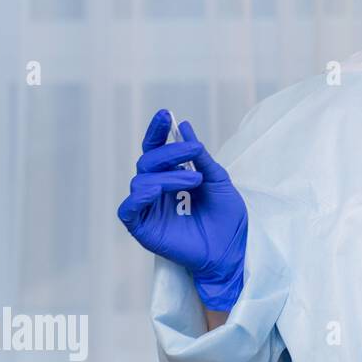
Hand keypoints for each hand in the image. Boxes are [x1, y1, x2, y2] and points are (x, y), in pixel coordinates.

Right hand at [117, 110, 247, 310]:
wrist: (233, 247)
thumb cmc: (226, 217)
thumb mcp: (218, 180)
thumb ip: (200, 157)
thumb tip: (184, 127)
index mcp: (170, 177)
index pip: (156, 150)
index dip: (157, 132)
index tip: (166, 114)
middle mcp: (156, 190)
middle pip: (148, 161)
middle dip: (170, 152)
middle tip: (195, 150)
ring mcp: (147, 209)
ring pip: (141, 181)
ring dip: (168, 175)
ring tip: (196, 179)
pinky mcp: (142, 228)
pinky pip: (128, 208)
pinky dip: (139, 196)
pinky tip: (156, 191)